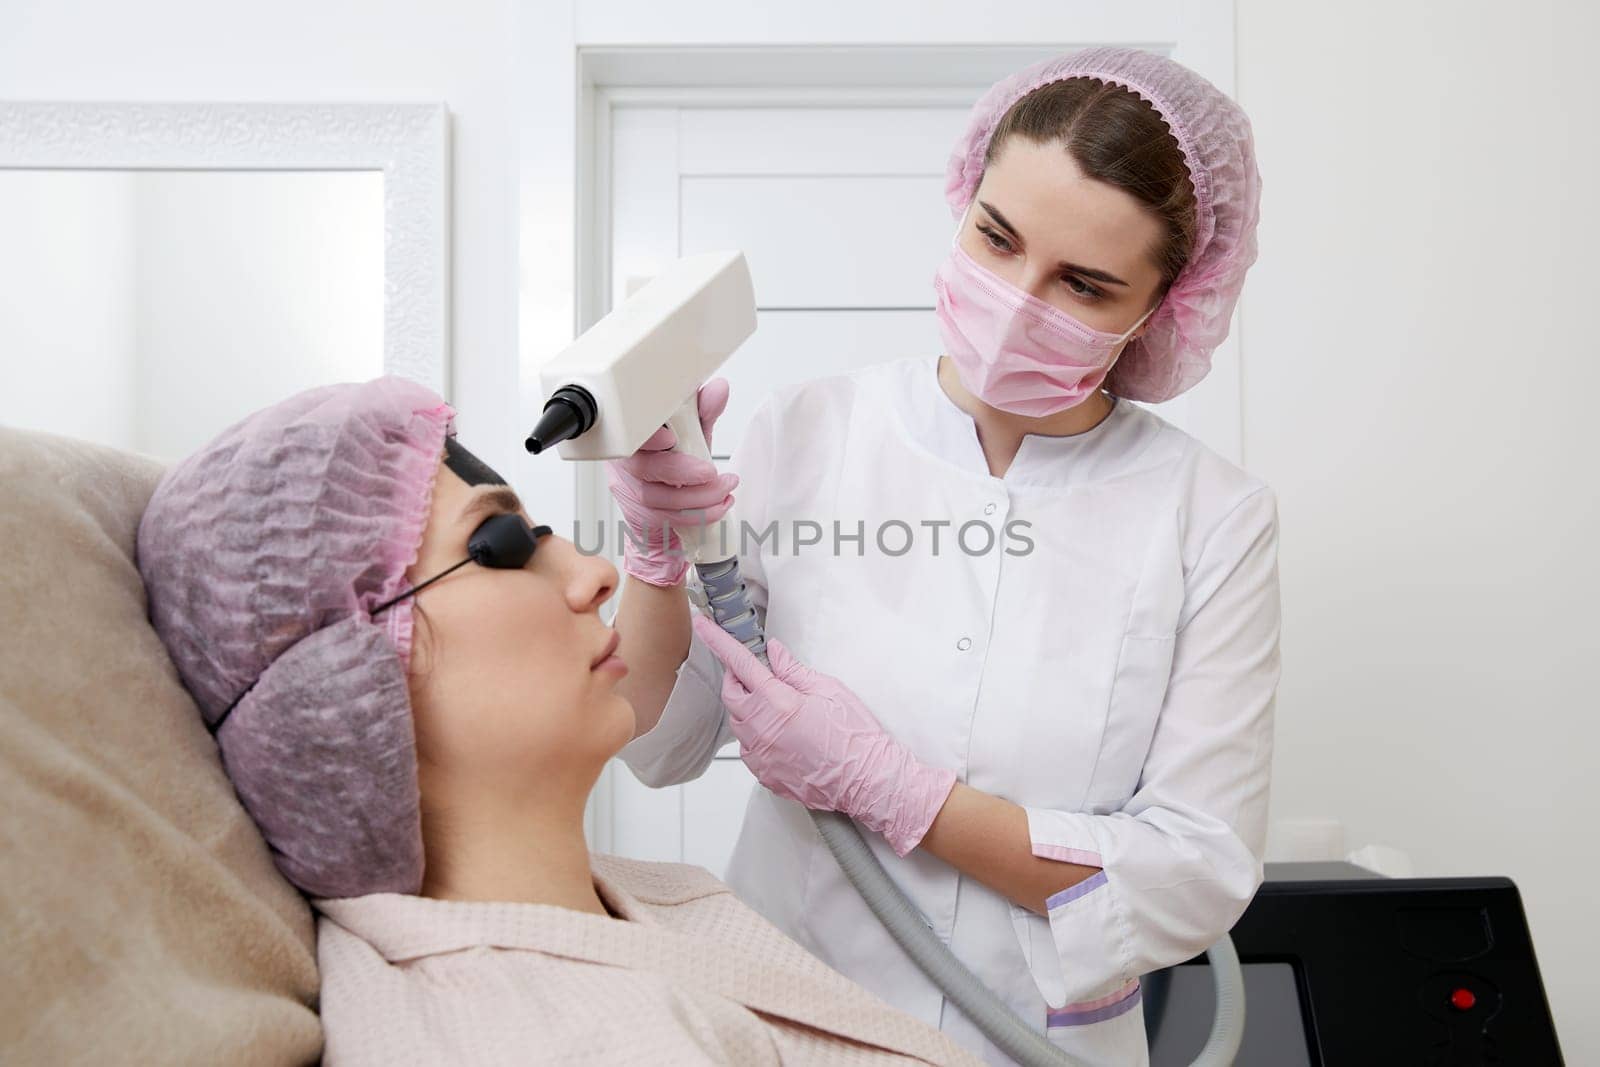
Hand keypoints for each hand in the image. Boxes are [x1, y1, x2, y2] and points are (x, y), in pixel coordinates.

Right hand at [605, 378, 737, 586]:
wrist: (668, 501)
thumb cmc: (676, 459)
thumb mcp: (692, 431)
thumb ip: (703, 412)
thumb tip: (718, 390)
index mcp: (636, 434)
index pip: (631, 432)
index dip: (648, 437)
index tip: (670, 438)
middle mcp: (628, 462)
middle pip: (642, 468)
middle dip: (680, 472)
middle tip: (710, 473)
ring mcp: (632, 490)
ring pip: (656, 497)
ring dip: (697, 497)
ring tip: (725, 489)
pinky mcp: (643, 515)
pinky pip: (667, 518)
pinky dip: (699, 514)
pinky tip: (719, 505)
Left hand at [690, 613, 957, 856]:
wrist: (867, 780)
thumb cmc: (854, 736)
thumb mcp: (828, 690)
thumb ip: (793, 670)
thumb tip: (774, 652)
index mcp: (775, 701)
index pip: (738, 662)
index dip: (717, 641)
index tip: (702, 626)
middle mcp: (759, 728)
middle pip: (730, 694)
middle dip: (737, 679)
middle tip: (757, 674)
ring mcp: (760, 754)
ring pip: (738, 724)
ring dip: (748, 710)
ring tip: (779, 710)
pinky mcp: (765, 774)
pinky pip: (749, 750)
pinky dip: (757, 737)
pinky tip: (782, 737)